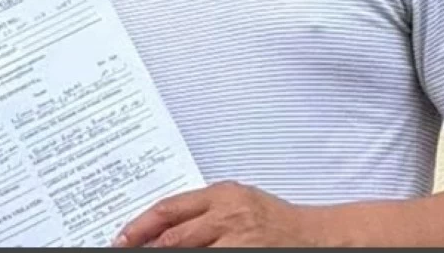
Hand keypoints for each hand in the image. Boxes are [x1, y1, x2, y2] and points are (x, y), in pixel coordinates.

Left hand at [115, 181, 326, 246]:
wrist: (321, 235)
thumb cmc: (278, 219)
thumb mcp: (238, 202)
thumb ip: (204, 211)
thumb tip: (164, 227)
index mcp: (222, 196)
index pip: (170, 209)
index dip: (141, 225)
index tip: (122, 237)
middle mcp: (229, 216)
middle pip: (176, 236)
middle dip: (147, 246)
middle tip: (126, 250)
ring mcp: (240, 240)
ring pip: (190, 251)